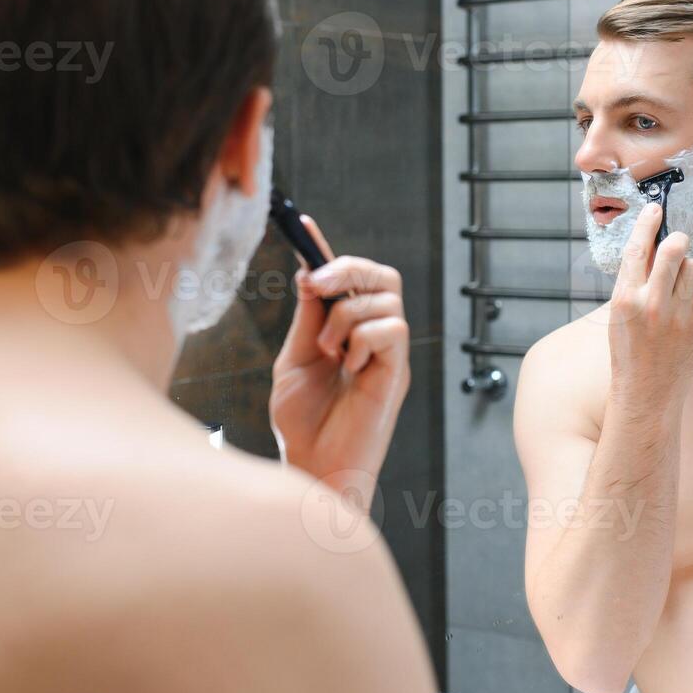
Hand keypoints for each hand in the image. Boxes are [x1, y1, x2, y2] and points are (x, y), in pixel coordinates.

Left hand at [270, 215, 410, 508]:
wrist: (312, 468)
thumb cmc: (304, 423)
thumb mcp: (295, 359)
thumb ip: (307, 318)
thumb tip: (308, 272)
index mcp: (348, 332)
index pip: (347, 279)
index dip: (328, 250)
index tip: (304, 224)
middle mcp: (374, 338)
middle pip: (382, 276)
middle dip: (348, 268)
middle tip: (318, 285)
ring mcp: (389, 355)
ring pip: (384, 300)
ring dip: (346, 315)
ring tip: (327, 350)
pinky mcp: (397, 373)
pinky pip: (392, 329)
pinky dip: (362, 339)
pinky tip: (347, 367)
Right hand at [607, 203, 692, 411]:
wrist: (645, 392)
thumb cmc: (630, 351)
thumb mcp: (620, 314)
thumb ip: (635, 283)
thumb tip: (654, 247)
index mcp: (624, 299)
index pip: (638, 249)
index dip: (648, 223)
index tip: (655, 209)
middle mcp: (650, 304)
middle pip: (674, 250)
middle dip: (678, 241)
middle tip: (678, 243)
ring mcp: (677, 316)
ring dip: (689, 269)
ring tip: (680, 287)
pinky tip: (692, 300)